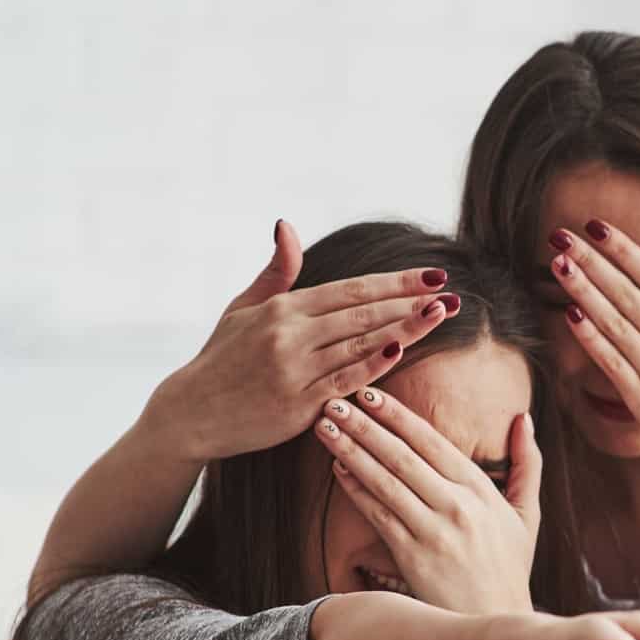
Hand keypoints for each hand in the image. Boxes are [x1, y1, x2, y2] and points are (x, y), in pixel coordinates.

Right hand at [144, 219, 461, 461]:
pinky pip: (344, 380)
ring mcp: (295, 369)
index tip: (432, 274)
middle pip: (363, 312)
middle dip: (410, 300)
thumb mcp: (242, 309)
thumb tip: (286, 224)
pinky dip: (373, 365)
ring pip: (360, 343)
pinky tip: (401, 350)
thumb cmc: (220, 360)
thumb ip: (276, 272)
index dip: (395, 282)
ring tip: (441, 313)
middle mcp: (290, 334)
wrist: (189, 414)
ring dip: (405, 327)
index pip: (351, 289)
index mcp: (282, 309)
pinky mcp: (297, 404)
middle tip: (450, 292)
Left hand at [313, 384, 539, 615]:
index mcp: (482, 490)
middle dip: (364, 424)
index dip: (398, 415)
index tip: (370, 394)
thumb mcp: (528, 515)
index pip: (433, 442)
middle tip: (334, 401)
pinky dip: (356, 489)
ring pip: (385, 480)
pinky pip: (378, 514)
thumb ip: (527, 464)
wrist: (497, 621)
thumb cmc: (509, 568)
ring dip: (351, 450)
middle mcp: (458, 505)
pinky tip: (337, 468)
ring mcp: (434, 530)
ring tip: (325, 428)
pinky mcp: (413, 556)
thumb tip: (523, 418)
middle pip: (402, 455)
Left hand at [549, 222, 639, 490]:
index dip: (624, 250)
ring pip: (613, 323)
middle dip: (592, 261)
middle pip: (627, 294)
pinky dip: (589, 337)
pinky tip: (569, 313)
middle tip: (561, 236)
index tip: (598, 227)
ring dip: (582, 290)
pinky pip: (610, 363)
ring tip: (557, 264)